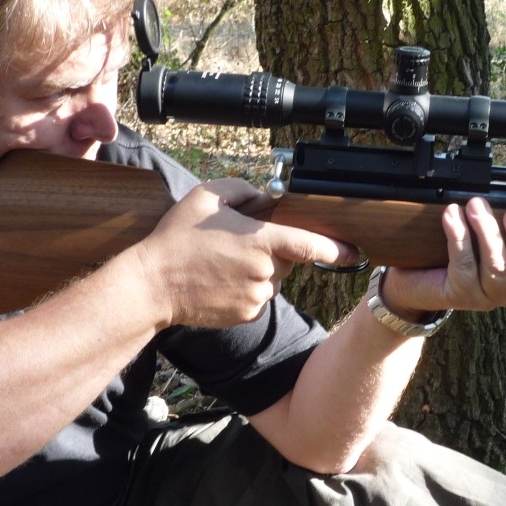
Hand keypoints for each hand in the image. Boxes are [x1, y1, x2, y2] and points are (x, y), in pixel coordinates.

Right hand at [132, 178, 357, 328]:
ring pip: (271, 280)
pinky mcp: (247, 315)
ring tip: (221, 263)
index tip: (353, 252)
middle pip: (286, 259)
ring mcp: (257, 297)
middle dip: (271, 250)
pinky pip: (258, 299)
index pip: (310, 245)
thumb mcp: (207, 196)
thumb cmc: (177, 238)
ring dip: (257, 271)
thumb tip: (263, 196)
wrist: (153, 285)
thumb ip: (243, 190)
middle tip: (236, 243)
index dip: (335, 249)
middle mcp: (266, 272)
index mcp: (262, 241)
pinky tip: (220, 282)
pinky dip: (246, 290)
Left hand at [378, 198, 505, 315]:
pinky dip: (459, 235)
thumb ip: (503, 224)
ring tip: (475, 205)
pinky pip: (464, 263)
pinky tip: (452, 215)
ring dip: (486, 231)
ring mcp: (485, 296)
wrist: (408, 280)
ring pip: (495, 266)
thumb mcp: (481, 236)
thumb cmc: (449, 252)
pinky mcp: (458, 294)